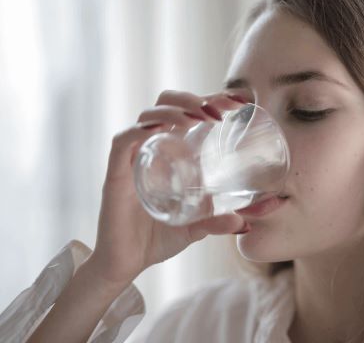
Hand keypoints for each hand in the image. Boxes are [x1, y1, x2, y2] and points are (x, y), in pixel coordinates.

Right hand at [86, 90, 247, 285]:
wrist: (125, 265)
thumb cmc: (157, 239)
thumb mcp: (197, 227)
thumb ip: (220, 222)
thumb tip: (247, 223)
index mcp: (171, 152)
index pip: (188, 112)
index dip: (210, 99)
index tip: (238, 102)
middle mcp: (152, 148)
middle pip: (166, 103)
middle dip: (192, 98)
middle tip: (219, 111)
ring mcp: (133, 159)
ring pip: (147, 115)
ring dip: (174, 109)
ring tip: (199, 118)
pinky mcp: (116, 174)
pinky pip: (124, 141)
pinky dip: (141, 129)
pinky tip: (162, 129)